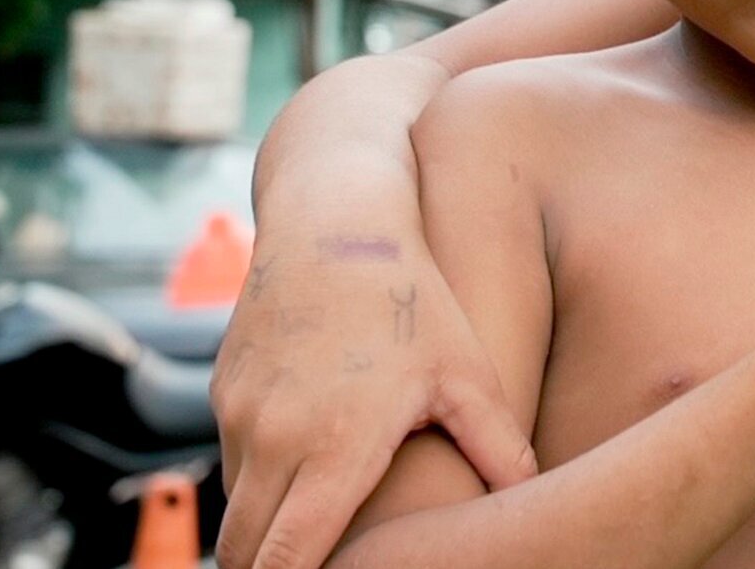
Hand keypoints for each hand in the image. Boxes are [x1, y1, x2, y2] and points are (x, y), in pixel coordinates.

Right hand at [213, 238, 535, 568]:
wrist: (335, 219)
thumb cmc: (411, 297)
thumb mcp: (466, 372)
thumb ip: (499, 446)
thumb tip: (531, 499)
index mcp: (333, 448)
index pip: (286, 559)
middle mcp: (272, 437)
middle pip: (243, 550)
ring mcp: (240, 412)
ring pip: (235, 504)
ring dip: (261, 523)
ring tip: (306, 525)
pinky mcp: (223, 387)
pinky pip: (229, 457)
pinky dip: (254, 477)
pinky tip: (299, 463)